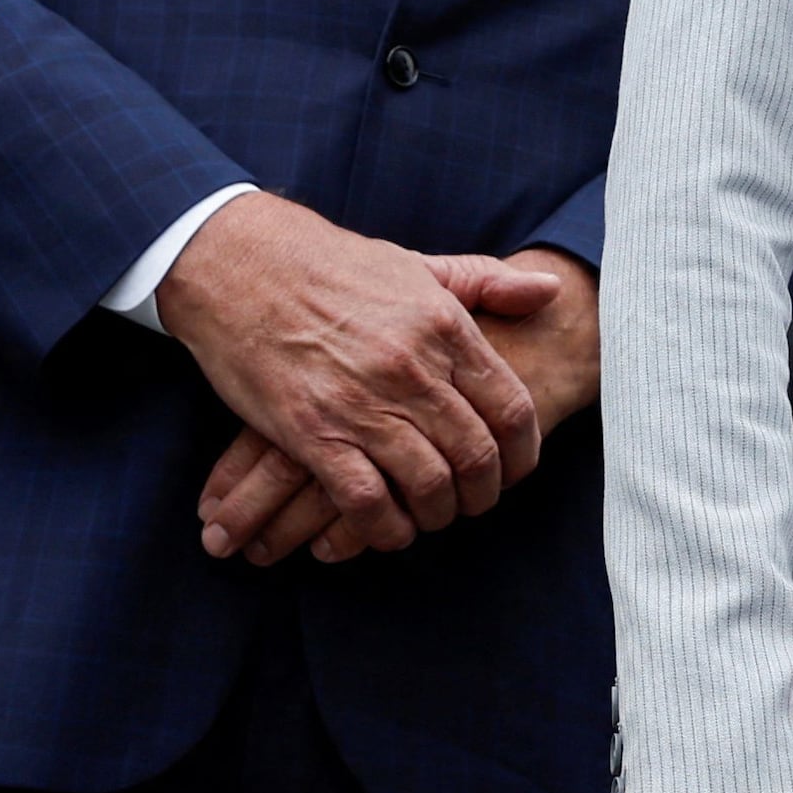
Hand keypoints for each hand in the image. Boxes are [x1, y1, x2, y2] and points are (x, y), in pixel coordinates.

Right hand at [154, 193, 540, 557]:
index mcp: (445, 327)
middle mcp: (412, 368)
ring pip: (429, 485)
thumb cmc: (334, 265)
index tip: (515, 470)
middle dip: (484, 492)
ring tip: (431, 514)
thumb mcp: (419, 265)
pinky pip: (366, 501)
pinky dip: (385, 527)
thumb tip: (549, 293)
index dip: (523, 453)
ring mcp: (362, 403)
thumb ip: (488, 282)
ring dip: (437, 513)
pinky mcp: (312, 433)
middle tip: (474, 501)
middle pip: (477, 455)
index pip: (512, 409)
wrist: (244, 264)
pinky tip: (387, 527)